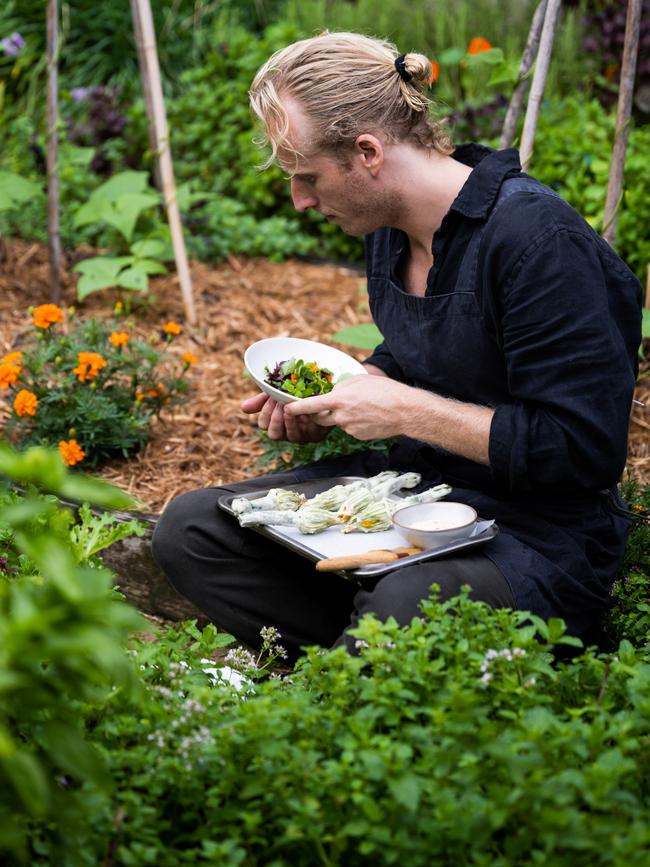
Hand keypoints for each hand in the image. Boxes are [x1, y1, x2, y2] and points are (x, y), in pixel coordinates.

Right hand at [240, 392, 330, 443]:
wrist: (322, 390)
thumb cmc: (296, 392)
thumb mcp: (277, 393)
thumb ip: (261, 400)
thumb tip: (243, 408)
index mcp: (275, 424)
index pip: (264, 425)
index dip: (266, 413)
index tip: (271, 400)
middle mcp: (286, 433)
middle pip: (274, 434)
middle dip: (275, 419)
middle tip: (280, 405)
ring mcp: (302, 436)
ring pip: (290, 436)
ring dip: (290, 422)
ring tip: (292, 409)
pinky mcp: (316, 436)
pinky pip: (309, 434)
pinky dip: (307, 423)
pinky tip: (306, 413)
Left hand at [283, 375, 411, 439]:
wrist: (405, 411)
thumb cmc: (385, 391)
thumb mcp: (359, 380)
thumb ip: (341, 386)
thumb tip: (333, 393)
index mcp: (339, 400)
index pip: (310, 406)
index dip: (296, 408)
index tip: (287, 408)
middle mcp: (341, 417)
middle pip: (320, 418)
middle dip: (319, 413)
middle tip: (329, 405)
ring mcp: (349, 429)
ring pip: (337, 423)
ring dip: (340, 416)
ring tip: (360, 407)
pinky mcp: (358, 436)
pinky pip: (349, 429)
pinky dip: (354, 423)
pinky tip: (367, 416)